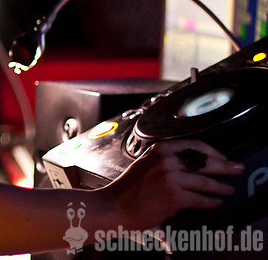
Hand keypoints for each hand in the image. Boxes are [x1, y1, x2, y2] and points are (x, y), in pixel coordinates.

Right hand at [102, 139, 243, 229]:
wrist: (114, 206)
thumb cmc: (128, 189)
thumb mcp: (145, 164)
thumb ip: (166, 161)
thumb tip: (193, 165)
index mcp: (159, 149)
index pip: (194, 145)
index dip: (212, 152)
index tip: (222, 157)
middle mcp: (165, 160)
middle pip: (204, 161)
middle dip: (224, 166)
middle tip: (236, 168)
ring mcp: (170, 178)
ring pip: (205, 182)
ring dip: (220, 187)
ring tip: (228, 190)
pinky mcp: (174, 197)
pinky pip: (200, 199)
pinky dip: (210, 201)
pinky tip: (215, 202)